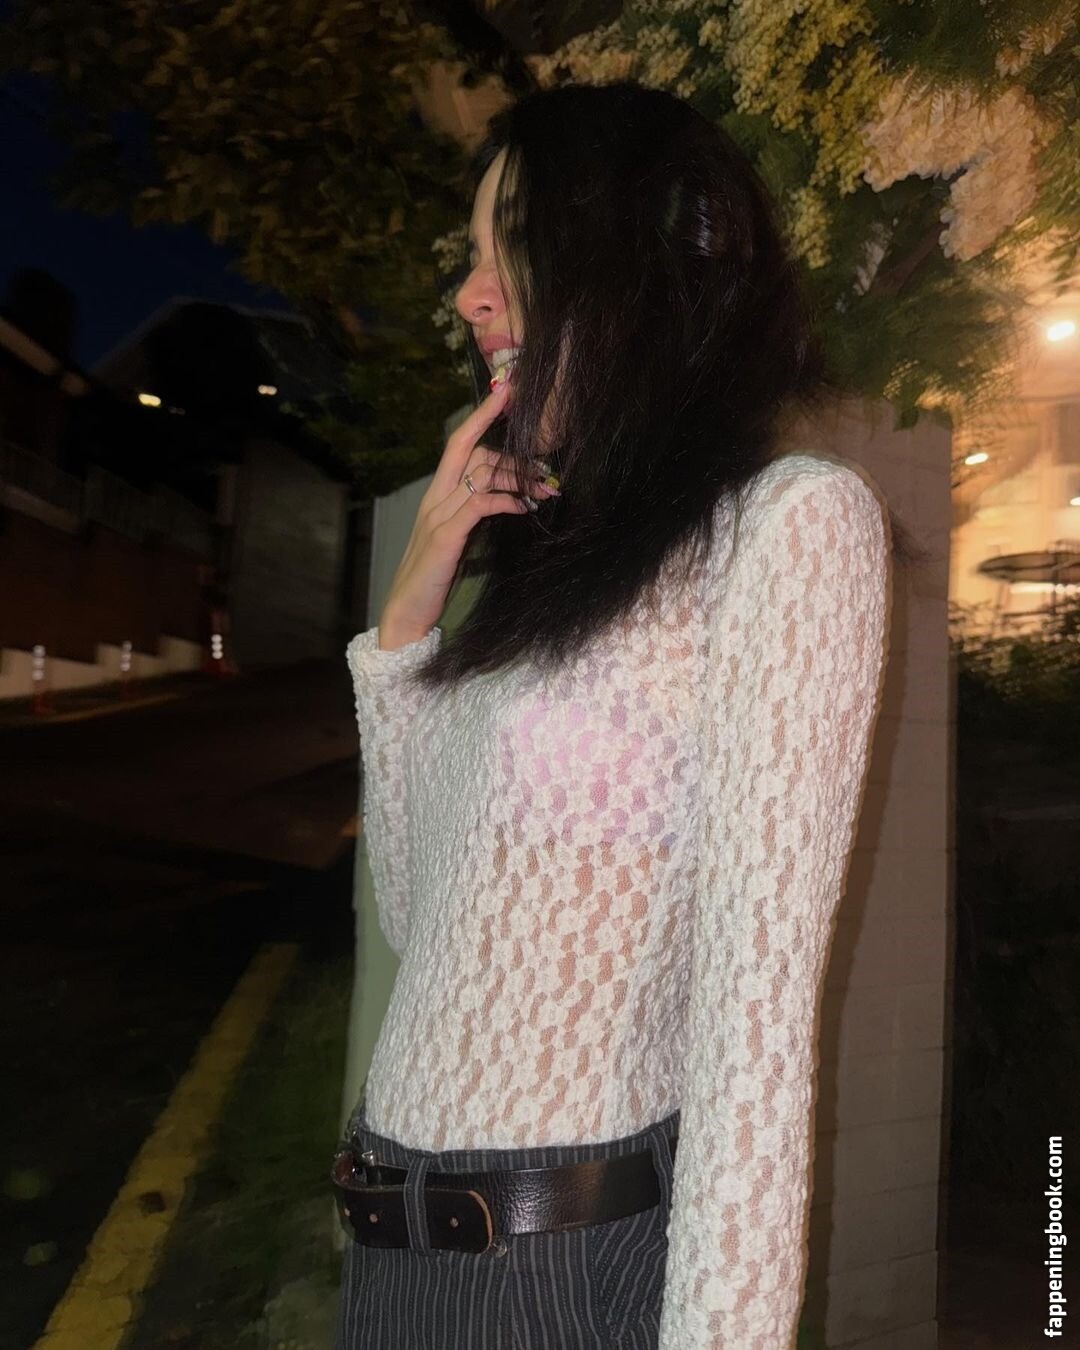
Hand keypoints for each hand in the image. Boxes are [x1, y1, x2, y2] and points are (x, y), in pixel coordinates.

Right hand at [377, 376, 552, 650]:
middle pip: (473, 450)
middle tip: (548, 469)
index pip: (459, 442)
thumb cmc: (434, 579)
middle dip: (513, 451)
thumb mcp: (460, 539)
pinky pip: (479, 504)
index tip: (508, 390)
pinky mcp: (445, 537)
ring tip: (545, 492)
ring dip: (518, 478)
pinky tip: (523, 510)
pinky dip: (505, 501)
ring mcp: (438, 515)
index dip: (482, 414)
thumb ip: (477, 514)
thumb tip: (511, 498)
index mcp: (438, 495)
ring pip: (481, 473)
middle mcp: (435, 498)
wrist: (407, 614)